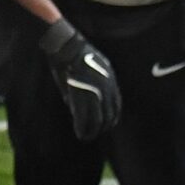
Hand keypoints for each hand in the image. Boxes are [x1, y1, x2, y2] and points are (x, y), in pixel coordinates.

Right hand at [40, 21, 122, 142]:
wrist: (68, 48)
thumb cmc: (75, 54)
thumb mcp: (91, 67)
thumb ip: (92, 85)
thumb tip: (82, 100)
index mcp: (111, 81)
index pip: (116, 106)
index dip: (111, 117)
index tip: (106, 124)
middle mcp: (107, 90)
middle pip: (109, 116)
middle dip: (103, 127)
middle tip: (95, 133)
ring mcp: (94, 94)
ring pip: (98, 121)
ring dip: (93, 132)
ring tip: (87, 136)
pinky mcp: (80, 98)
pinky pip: (84, 120)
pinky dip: (82, 129)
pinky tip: (80, 134)